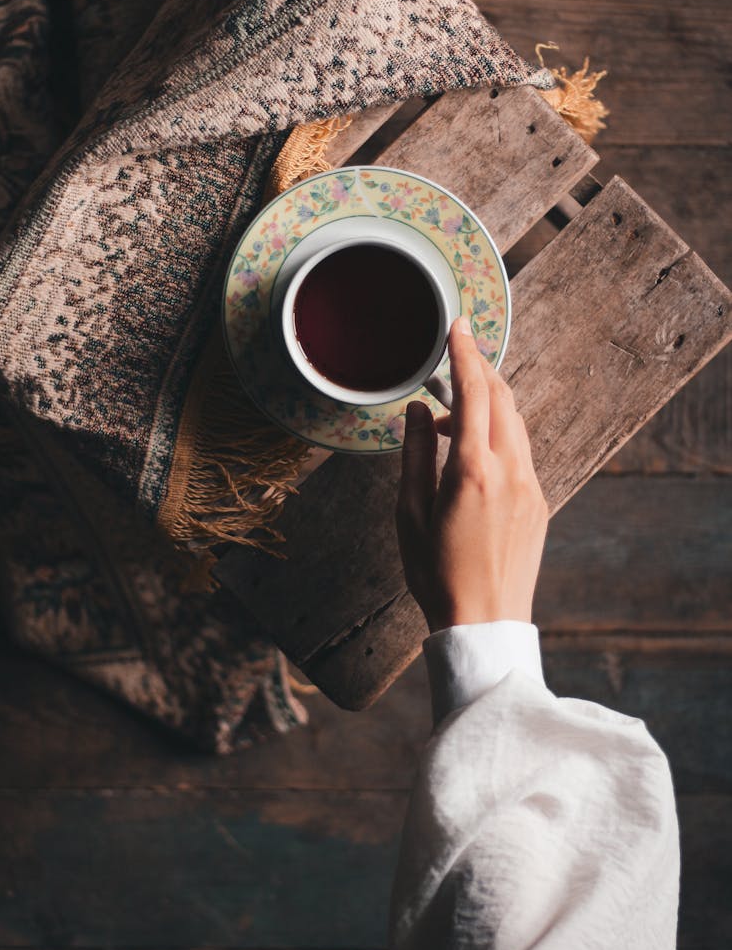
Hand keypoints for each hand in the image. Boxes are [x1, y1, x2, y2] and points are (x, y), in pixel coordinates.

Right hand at [396, 317, 547, 631]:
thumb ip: (414, 455)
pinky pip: (520, 451)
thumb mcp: (409, 514)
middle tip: (453, 357)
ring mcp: (531, 487)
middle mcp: (510, 471)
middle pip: (502, 398)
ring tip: (449, 417)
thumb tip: (417, 411)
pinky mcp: (539, 503)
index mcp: (473, 472)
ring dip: (487, 404)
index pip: (473, 393)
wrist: (485, 623)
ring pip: (514, 423)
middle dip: (480, 369)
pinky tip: (470, 453)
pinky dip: (497, 434)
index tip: (458, 325)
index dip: (464, 353)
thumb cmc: (437, 574)